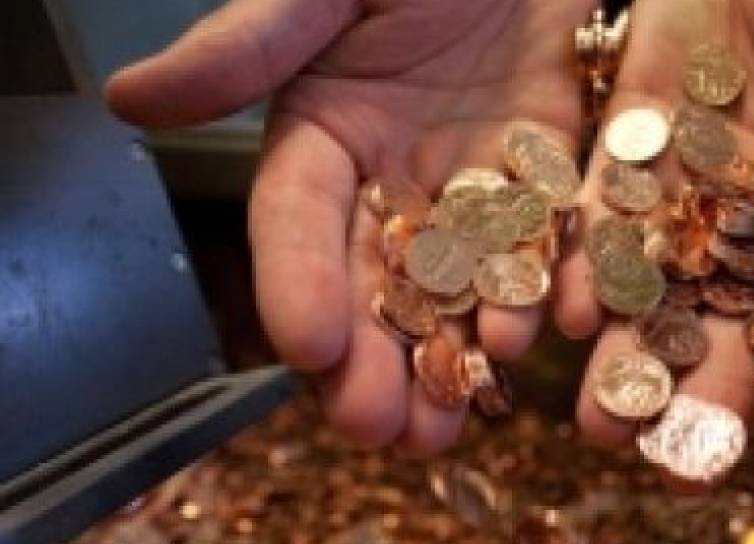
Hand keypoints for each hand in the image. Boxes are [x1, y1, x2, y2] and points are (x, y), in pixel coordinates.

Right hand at [108, 0, 595, 451]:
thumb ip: (247, 43)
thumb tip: (129, 97)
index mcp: (320, 135)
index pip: (294, 220)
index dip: (295, 282)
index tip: (305, 345)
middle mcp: (388, 178)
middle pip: (372, 280)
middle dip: (371, 358)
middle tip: (378, 429)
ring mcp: (467, 187)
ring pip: (450, 288)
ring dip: (445, 357)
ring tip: (445, 424)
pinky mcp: (539, 182)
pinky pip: (533, 250)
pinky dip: (528, 297)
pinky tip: (522, 345)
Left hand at [556, 0, 753, 482]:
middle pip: (730, 326)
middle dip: (701, 392)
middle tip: (670, 458)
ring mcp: (687, 196)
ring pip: (656, 293)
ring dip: (627, 359)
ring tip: (597, 421)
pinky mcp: (626, 155)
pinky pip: (603, 222)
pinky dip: (584, 269)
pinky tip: (565, 314)